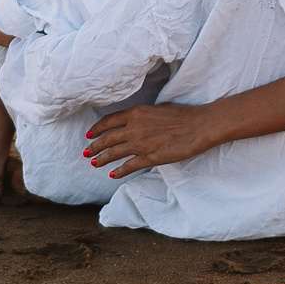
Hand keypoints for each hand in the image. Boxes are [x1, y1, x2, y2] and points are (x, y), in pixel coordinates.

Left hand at [82, 101, 216, 178]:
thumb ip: (143, 116)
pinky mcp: (149, 158)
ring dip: (101, 159)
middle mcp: (134, 128)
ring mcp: (140, 144)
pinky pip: (128, 166)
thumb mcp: (158, 109)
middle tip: (86, 152)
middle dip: (94, 146)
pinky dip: (118, 171)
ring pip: (114, 153)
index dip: (97, 129)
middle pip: (107, 138)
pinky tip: (112, 174)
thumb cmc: (182, 115)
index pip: (109, 121)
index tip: (89, 134)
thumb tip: (136, 122)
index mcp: (136, 113)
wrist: (198, 126)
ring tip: (93, 163)